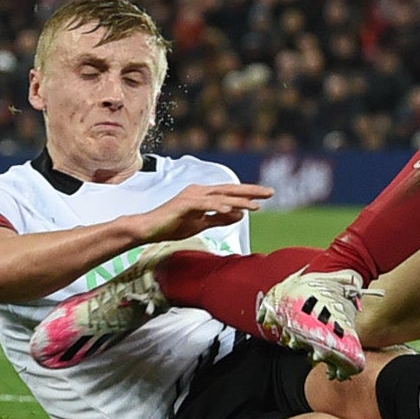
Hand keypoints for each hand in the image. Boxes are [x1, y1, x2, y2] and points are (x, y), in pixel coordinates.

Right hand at [136, 183, 273, 243]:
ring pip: (220, 197)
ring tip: (256, 206)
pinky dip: (218, 207)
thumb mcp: (201, 224)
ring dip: (239, 201)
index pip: (230, 192)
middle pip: (229, 189)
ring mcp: (191, 196)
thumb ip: (219, 219)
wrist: (148, 229)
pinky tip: (230, 210)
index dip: (248, 193)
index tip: (266, 195)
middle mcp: (199, 191)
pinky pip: (204, 205)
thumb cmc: (172, 226)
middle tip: (271, 192)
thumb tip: (239, 214)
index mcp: (204, 195)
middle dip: (251, 191)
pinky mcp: (183, 204)